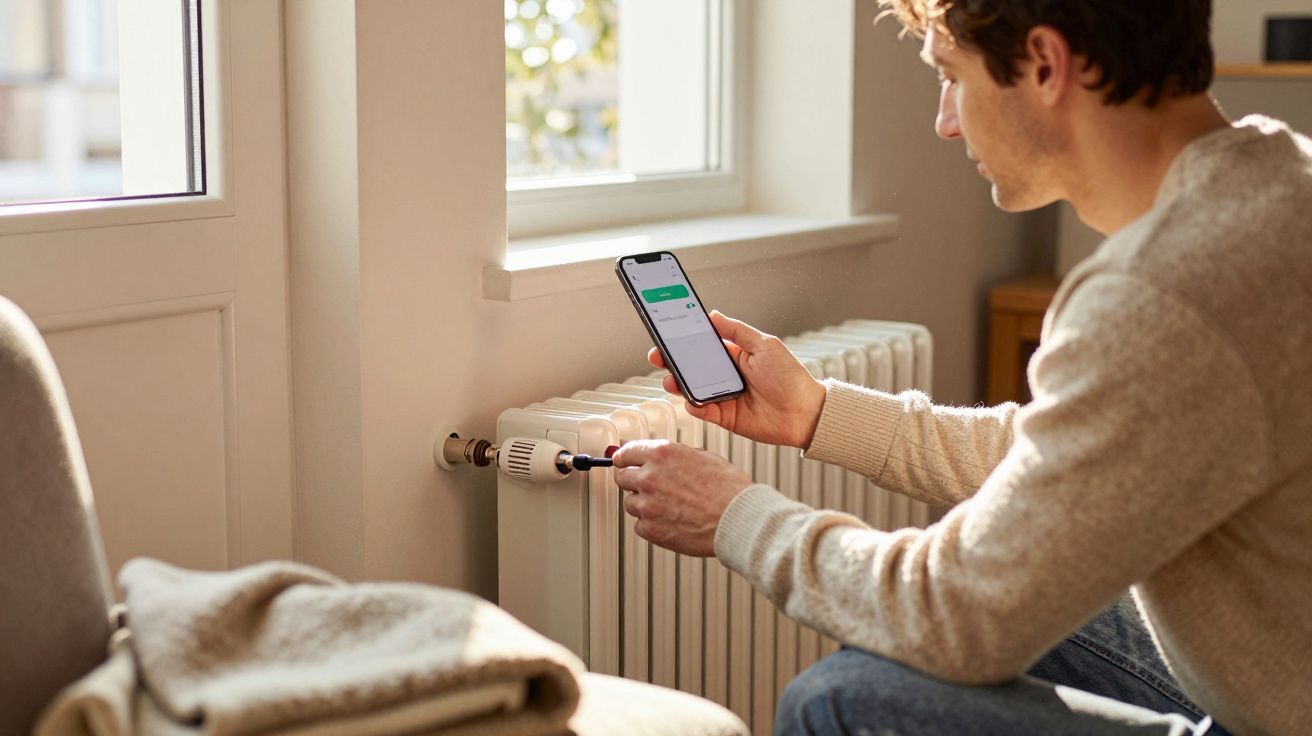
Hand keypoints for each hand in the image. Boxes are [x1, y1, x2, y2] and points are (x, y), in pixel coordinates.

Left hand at [612, 440, 751, 556]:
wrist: (738, 519)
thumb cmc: (729, 490)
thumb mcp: (705, 457)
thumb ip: (678, 456)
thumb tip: (666, 458)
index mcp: (662, 454)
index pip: (626, 452)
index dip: (625, 458)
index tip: (623, 461)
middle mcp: (650, 477)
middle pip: (622, 477)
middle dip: (633, 481)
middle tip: (647, 486)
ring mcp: (648, 505)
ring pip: (630, 503)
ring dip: (643, 504)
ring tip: (667, 507)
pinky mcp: (651, 529)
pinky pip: (640, 525)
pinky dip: (651, 524)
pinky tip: (670, 521)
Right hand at [650, 311, 826, 448]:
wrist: (804, 413)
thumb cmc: (790, 377)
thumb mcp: (765, 345)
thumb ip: (737, 331)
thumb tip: (714, 315)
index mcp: (734, 355)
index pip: (702, 344)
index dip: (683, 339)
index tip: (666, 333)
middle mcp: (725, 375)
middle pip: (691, 366)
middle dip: (671, 361)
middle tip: (659, 356)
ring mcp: (722, 396)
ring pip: (691, 388)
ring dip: (677, 383)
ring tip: (671, 379)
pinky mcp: (724, 416)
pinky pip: (701, 410)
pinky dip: (692, 405)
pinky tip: (691, 399)